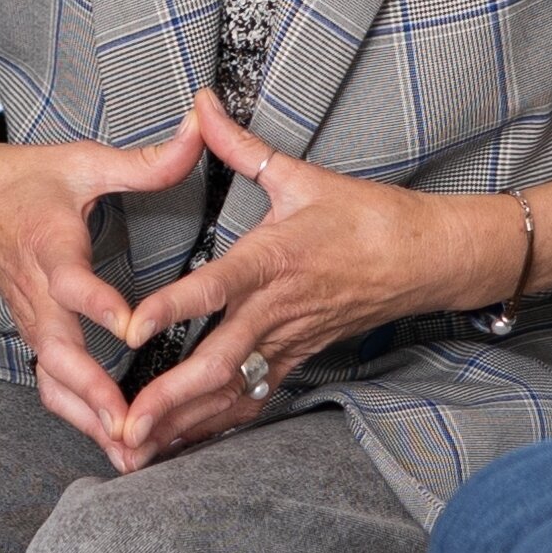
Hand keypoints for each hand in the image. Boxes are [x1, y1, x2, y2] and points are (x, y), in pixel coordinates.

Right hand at [0, 102, 217, 473]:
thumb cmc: (22, 180)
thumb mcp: (81, 161)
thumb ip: (143, 160)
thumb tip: (200, 132)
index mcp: (48, 245)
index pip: (70, 283)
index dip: (99, 306)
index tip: (132, 330)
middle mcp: (36, 293)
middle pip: (57, 353)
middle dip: (94, 393)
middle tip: (131, 424)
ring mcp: (32, 320)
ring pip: (53, 381)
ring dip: (88, 420)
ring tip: (129, 453)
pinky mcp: (36, 335)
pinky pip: (54, 385)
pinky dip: (81, 417)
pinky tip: (116, 441)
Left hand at [109, 93, 519, 462]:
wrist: (430, 258)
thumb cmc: (367, 215)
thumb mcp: (300, 175)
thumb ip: (238, 145)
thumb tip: (198, 103)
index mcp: (274, 259)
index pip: (217, 287)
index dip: (173, 307)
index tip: (131, 327)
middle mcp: (278, 309)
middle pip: (218, 361)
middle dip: (168, 397)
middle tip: (121, 423)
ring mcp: (290, 341)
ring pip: (233, 392)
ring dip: (185, 423)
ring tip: (136, 450)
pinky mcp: (298, 359)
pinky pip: (253, 400)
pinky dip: (216, 426)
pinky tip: (179, 447)